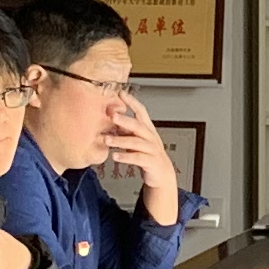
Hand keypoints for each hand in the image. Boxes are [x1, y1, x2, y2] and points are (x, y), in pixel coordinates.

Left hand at [101, 100, 181, 227]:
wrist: (162, 175)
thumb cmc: (147, 155)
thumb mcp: (137, 140)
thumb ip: (125, 130)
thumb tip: (108, 118)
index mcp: (148, 129)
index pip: (141, 112)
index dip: (132, 102)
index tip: (121, 93)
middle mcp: (151, 137)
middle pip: (138, 126)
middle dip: (125, 120)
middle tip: (112, 115)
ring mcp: (153, 150)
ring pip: (136, 142)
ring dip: (120, 140)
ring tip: (107, 140)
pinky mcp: (152, 162)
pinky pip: (138, 158)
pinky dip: (126, 157)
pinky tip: (115, 156)